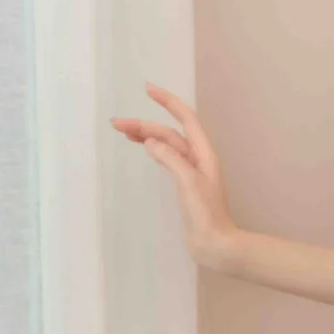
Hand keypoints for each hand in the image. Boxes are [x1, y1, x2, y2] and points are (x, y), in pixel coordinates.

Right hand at [110, 83, 238, 266]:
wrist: (216, 244)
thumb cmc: (206, 214)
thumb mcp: (188, 183)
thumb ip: (171, 159)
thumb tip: (152, 142)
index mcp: (204, 153)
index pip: (186, 118)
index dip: (168, 101)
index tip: (148, 88)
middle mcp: (199, 158)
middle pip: (170, 133)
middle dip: (145, 125)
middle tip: (117, 124)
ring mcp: (192, 172)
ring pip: (167, 146)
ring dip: (147, 136)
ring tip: (123, 132)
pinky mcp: (185, 186)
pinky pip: (168, 160)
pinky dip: (154, 151)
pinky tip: (145, 147)